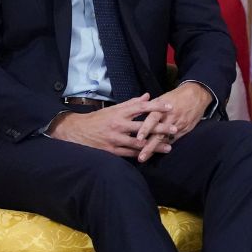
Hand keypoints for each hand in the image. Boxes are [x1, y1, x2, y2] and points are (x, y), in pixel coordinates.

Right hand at [49, 93, 173, 156]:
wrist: (76, 132)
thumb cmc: (97, 119)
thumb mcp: (113, 109)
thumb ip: (131, 103)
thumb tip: (147, 96)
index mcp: (119, 112)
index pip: (141, 107)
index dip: (156, 106)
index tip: (170, 106)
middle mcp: (118, 125)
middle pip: (143, 126)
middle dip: (160, 128)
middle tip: (175, 128)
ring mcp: (115, 139)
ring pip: (138, 142)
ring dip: (155, 145)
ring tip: (169, 147)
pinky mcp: (111, 151)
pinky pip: (129, 153)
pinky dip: (141, 154)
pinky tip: (152, 155)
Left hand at [134, 82, 213, 161]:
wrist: (198, 94)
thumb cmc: (177, 96)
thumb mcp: (163, 97)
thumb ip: (150, 107)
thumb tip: (136, 112)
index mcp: (163, 107)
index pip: (153, 119)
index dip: (146, 129)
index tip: (138, 138)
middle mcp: (171, 117)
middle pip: (159, 134)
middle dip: (149, 147)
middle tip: (140, 158)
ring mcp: (179, 124)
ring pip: (166, 140)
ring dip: (156, 150)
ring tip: (145, 158)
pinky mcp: (185, 129)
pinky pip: (173, 139)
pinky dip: (165, 145)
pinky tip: (157, 152)